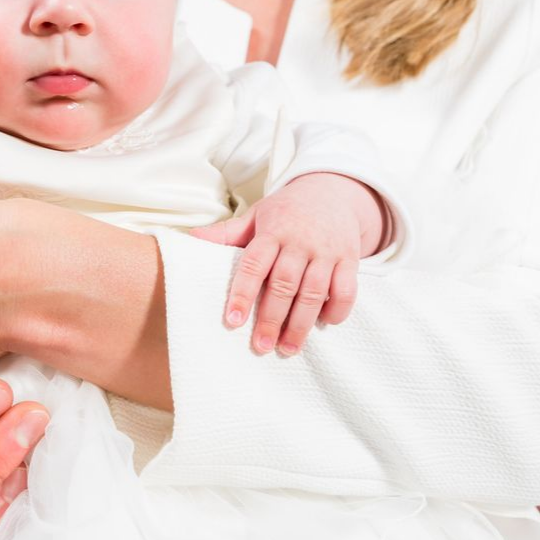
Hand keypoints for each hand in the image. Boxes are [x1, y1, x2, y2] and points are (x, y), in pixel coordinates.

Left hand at [191, 173, 381, 355]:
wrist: (332, 190)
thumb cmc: (285, 211)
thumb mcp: (255, 216)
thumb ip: (226, 233)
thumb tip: (190, 239)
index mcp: (272, 232)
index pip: (254, 265)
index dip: (243, 293)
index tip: (233, 321)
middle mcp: (299, 242)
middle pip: (284, 285)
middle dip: (272, 318)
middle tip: (260, 346)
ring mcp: (327, 251)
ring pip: (314, 292)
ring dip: (301, 324)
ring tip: (287, 349)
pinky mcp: (349, 259)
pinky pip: (347, 290)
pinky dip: (337, 310)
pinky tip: (324, 325)